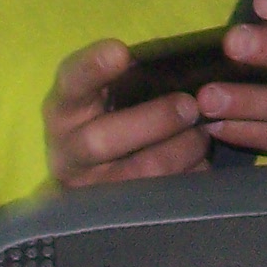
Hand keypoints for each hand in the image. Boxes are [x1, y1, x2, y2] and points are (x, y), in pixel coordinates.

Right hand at [45, 37, 209, 188]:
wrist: (91, 180)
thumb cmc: (111, 119)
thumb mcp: (107, 96)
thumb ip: (130, 77)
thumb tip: (179, 58)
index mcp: (65, 109)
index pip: (70, 83)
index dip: (92, 68)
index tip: (120, 52)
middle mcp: (67, 151)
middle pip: (100, 140)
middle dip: (153, 121)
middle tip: (190, 106)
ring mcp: (89, 188)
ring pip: (137, 173)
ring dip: (179, 150)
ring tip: (201, 135)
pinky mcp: (115, 214)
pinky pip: (160, 199)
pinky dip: (187, 176)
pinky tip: (199, 163)